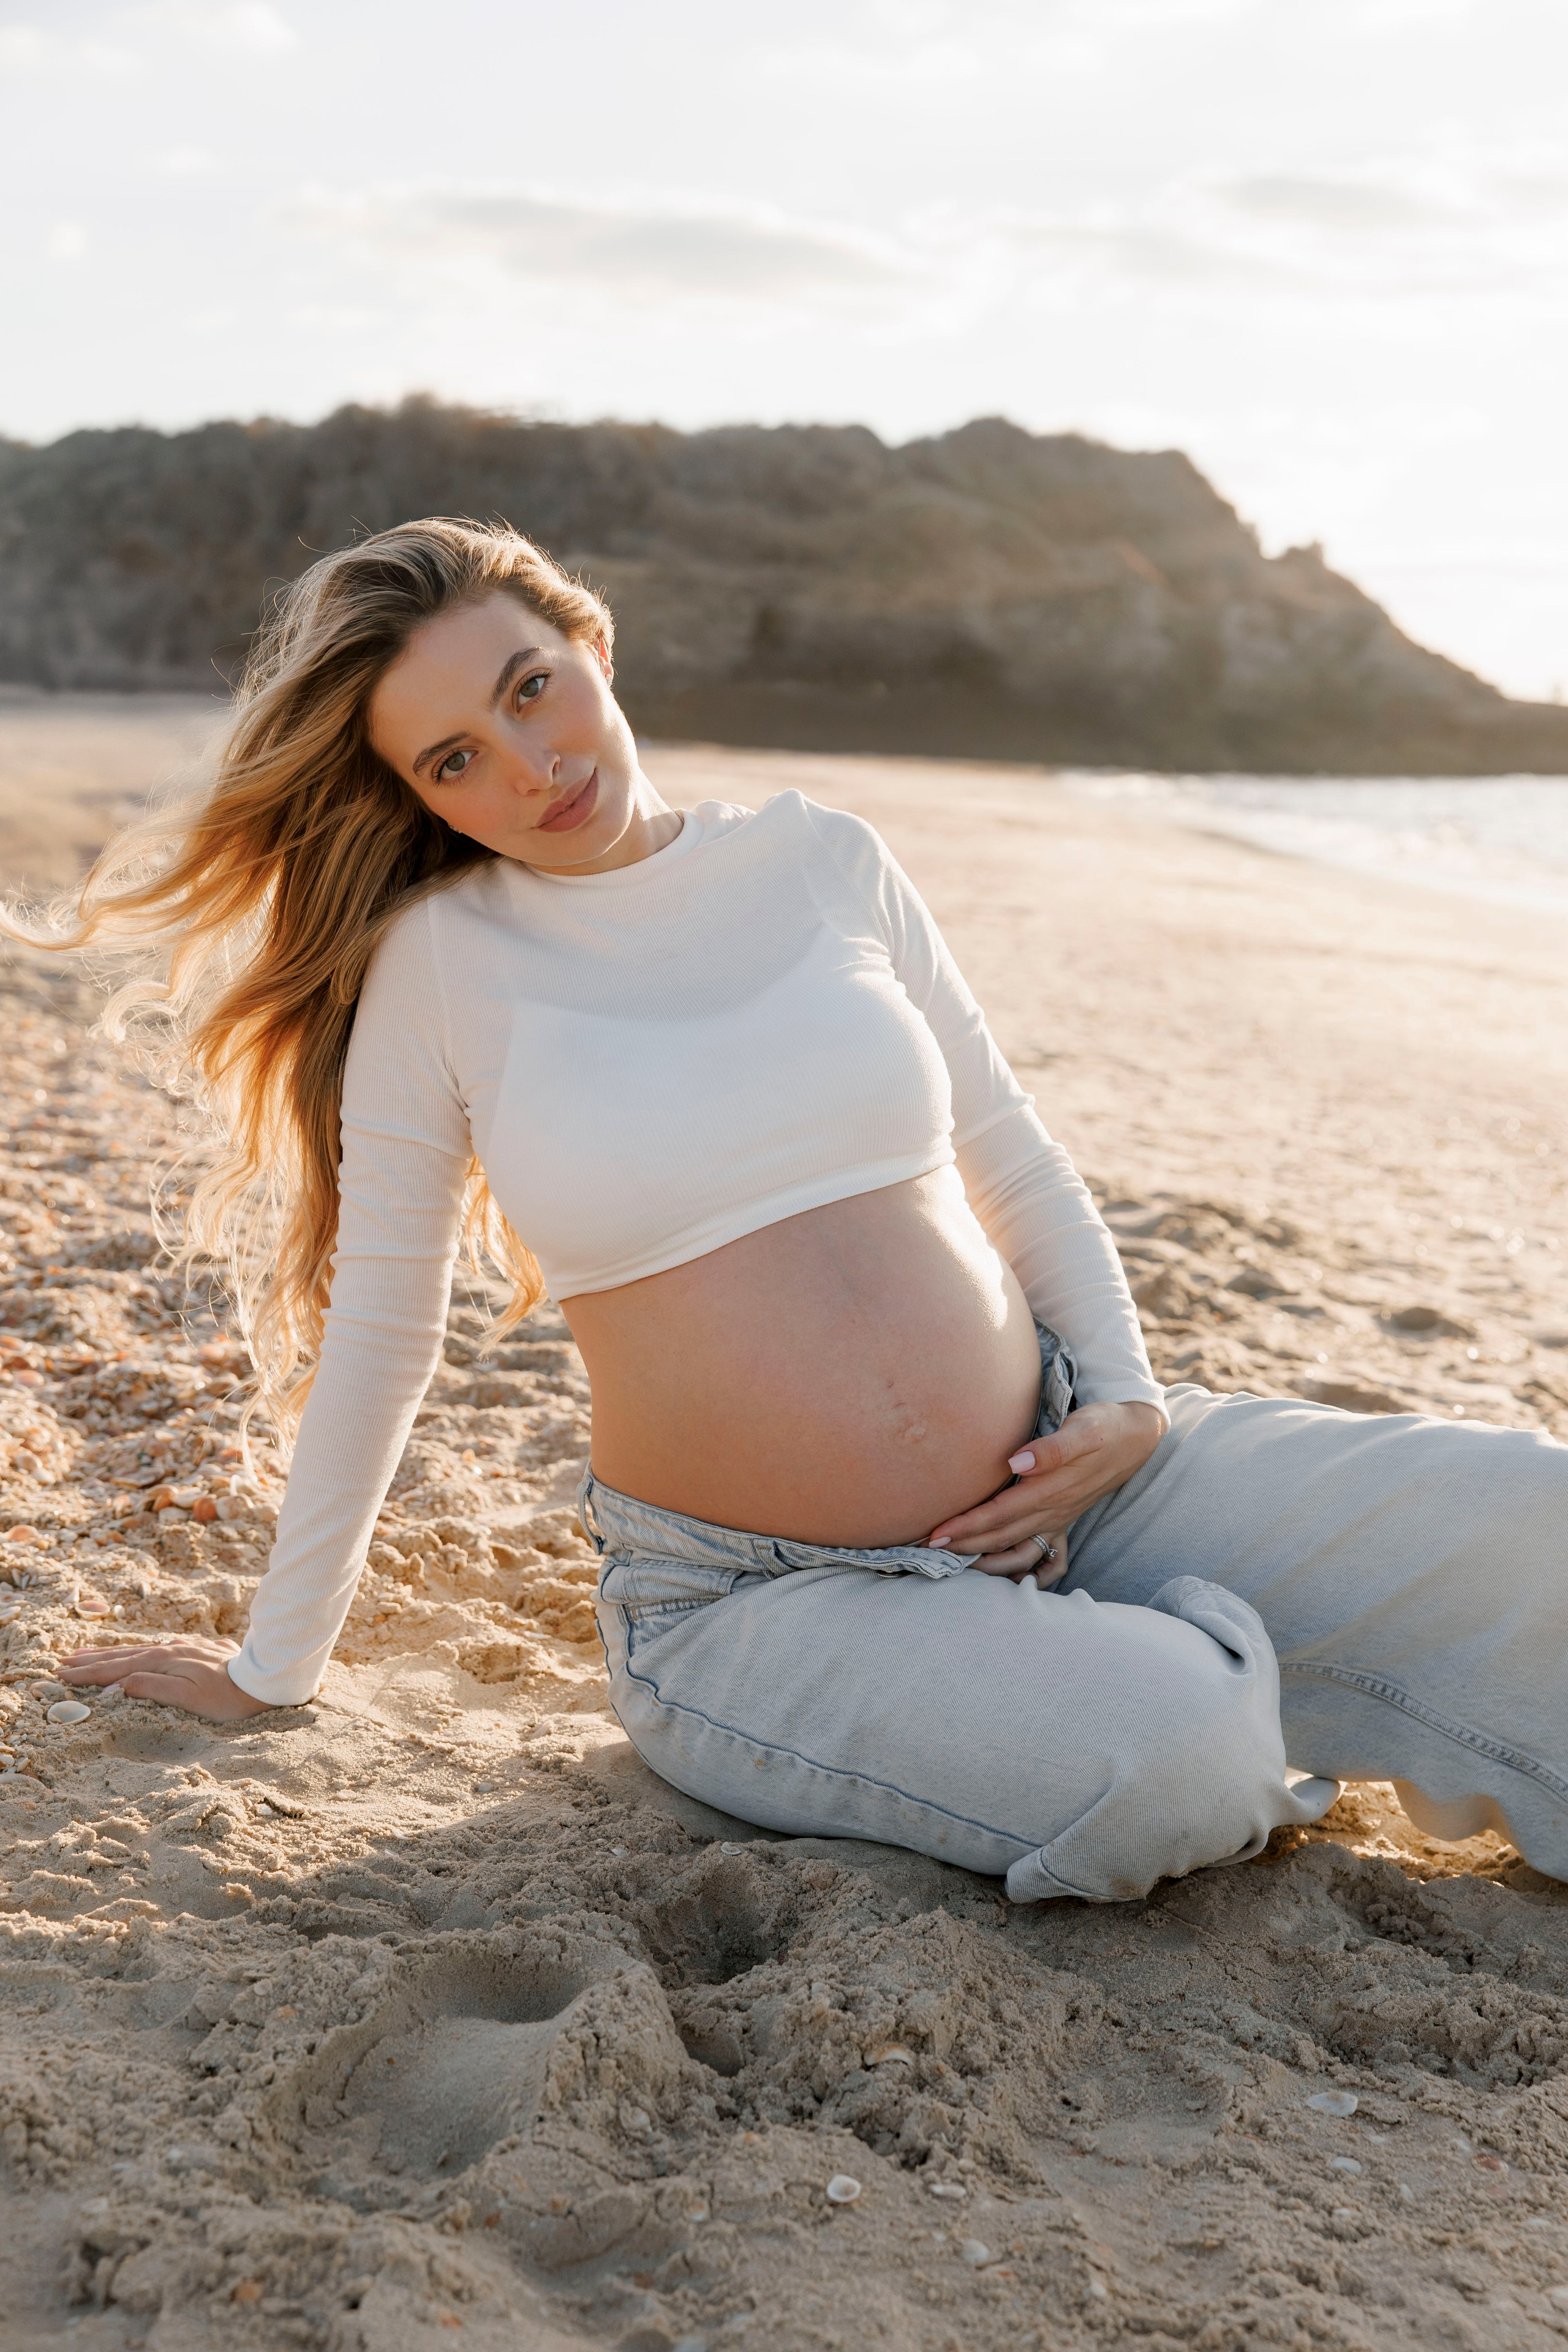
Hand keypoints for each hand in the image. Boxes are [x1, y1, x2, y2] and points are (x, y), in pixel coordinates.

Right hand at [58, 1635, 273, 1720]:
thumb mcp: (189, 1698)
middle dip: (91, 1661)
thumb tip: (116, 1686)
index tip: (62, 1675)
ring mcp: (181, 1647)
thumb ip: (152, 1688)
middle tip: (62, 1664)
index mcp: (164, 1662)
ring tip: (84, 1654)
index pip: (117, 1668)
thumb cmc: (228, 1697)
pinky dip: (133, 1650)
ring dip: (108, 1653)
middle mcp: (170, 1650)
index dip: (89, 1673)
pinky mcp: (193, 1650)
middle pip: (122, 1655)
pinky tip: (130, 1651)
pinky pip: (152, 1647)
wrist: (265, 1678)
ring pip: (136, 1649)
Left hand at [926, 1400, 1166, 1581]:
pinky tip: (1005, 1578)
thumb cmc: (1105, 1427)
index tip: (935, 1534)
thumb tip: (1016, 1462)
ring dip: (985, 1561)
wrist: (1135, 1436)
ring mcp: (1059, 1518)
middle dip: (963, 1547)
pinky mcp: (1063, 1518)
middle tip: (925, 1552)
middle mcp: (1052, 1511)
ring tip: (953, 1565)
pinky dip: (1023, 1571)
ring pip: (1016, 1548)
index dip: (966, 1526)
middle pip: (1000, 1536)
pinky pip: (1043, 1557)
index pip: (999, 1514)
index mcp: (1050, 1490)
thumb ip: (1052, 1448)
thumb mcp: (1085, 1429)